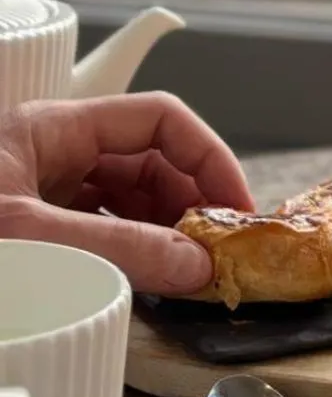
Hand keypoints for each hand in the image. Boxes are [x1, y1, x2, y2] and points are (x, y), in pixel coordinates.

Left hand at [0, 93, 255, 293]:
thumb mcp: (31, 235)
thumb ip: (116, 247)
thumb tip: (197, 265)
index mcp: (53, 128)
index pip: (159, 118)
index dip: (207, 156)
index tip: (235, 207)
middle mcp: (52, 153)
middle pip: (150, 161)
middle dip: (191, 202)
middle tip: (217, 251)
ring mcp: (40, 193)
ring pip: (127, 200)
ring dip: (164, 231)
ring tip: (188, 270)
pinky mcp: (32, 232)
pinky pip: (99, 232)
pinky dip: (131, 253)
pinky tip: (146, 279)